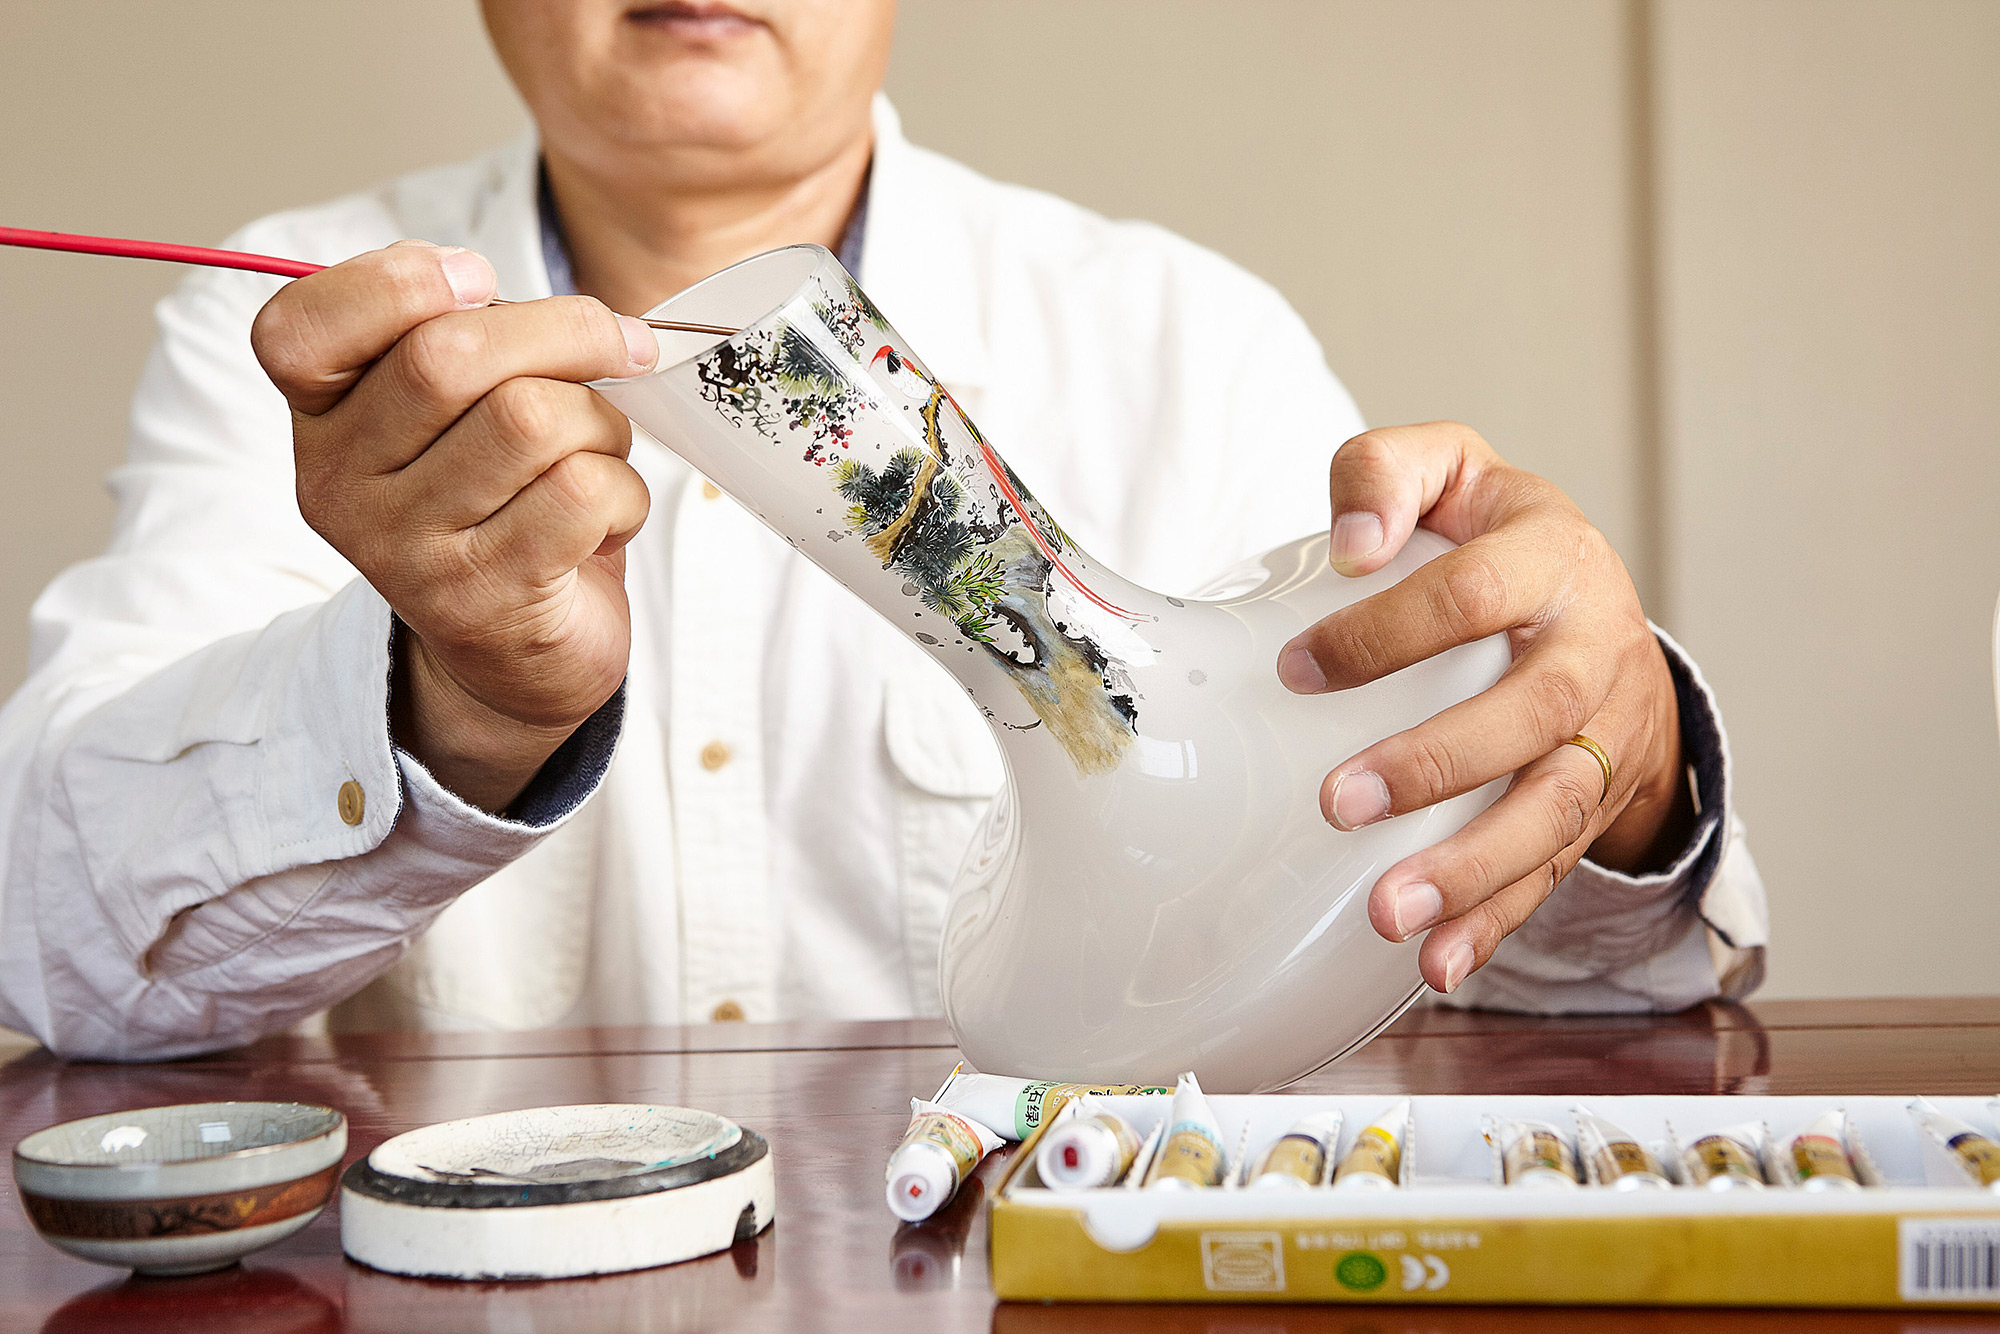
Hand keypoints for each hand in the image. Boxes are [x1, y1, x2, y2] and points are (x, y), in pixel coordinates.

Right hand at [252, 241, 657, 810]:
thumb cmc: (500, 503)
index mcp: (322, 420)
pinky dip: (624, 490)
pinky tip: (609, 515)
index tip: (478, 278)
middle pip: (445, 356)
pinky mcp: (486, 598)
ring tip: (601, 451)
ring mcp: (408, 551)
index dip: (393, 280)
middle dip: (564, 331)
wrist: (513, 658)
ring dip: (602, 422)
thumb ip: (473, 343)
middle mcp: (344, 486)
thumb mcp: (460, 415)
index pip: (297, 330)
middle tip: (620, 345)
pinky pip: (581, 493)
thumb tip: (576, 316)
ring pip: (530, 419)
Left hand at [1276, 422, 1695, 994]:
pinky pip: (1554, 871)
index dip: (1387, 631)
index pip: (1476, 594)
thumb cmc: (1494, 535)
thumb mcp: (1449, 470)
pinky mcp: (1594, 803)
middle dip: (1438, 765)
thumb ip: (1385, 472)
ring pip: (1555, 810)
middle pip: (1533, 715)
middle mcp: (1593, 649)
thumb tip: (1350, 543)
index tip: (1298, 670)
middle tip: (1340, 802)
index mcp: (1554, 559)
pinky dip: (1498, 922)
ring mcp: (1604, 735)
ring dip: (1474, 869)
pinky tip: (1437, 962)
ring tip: (1389, 913)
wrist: (1598, 603)